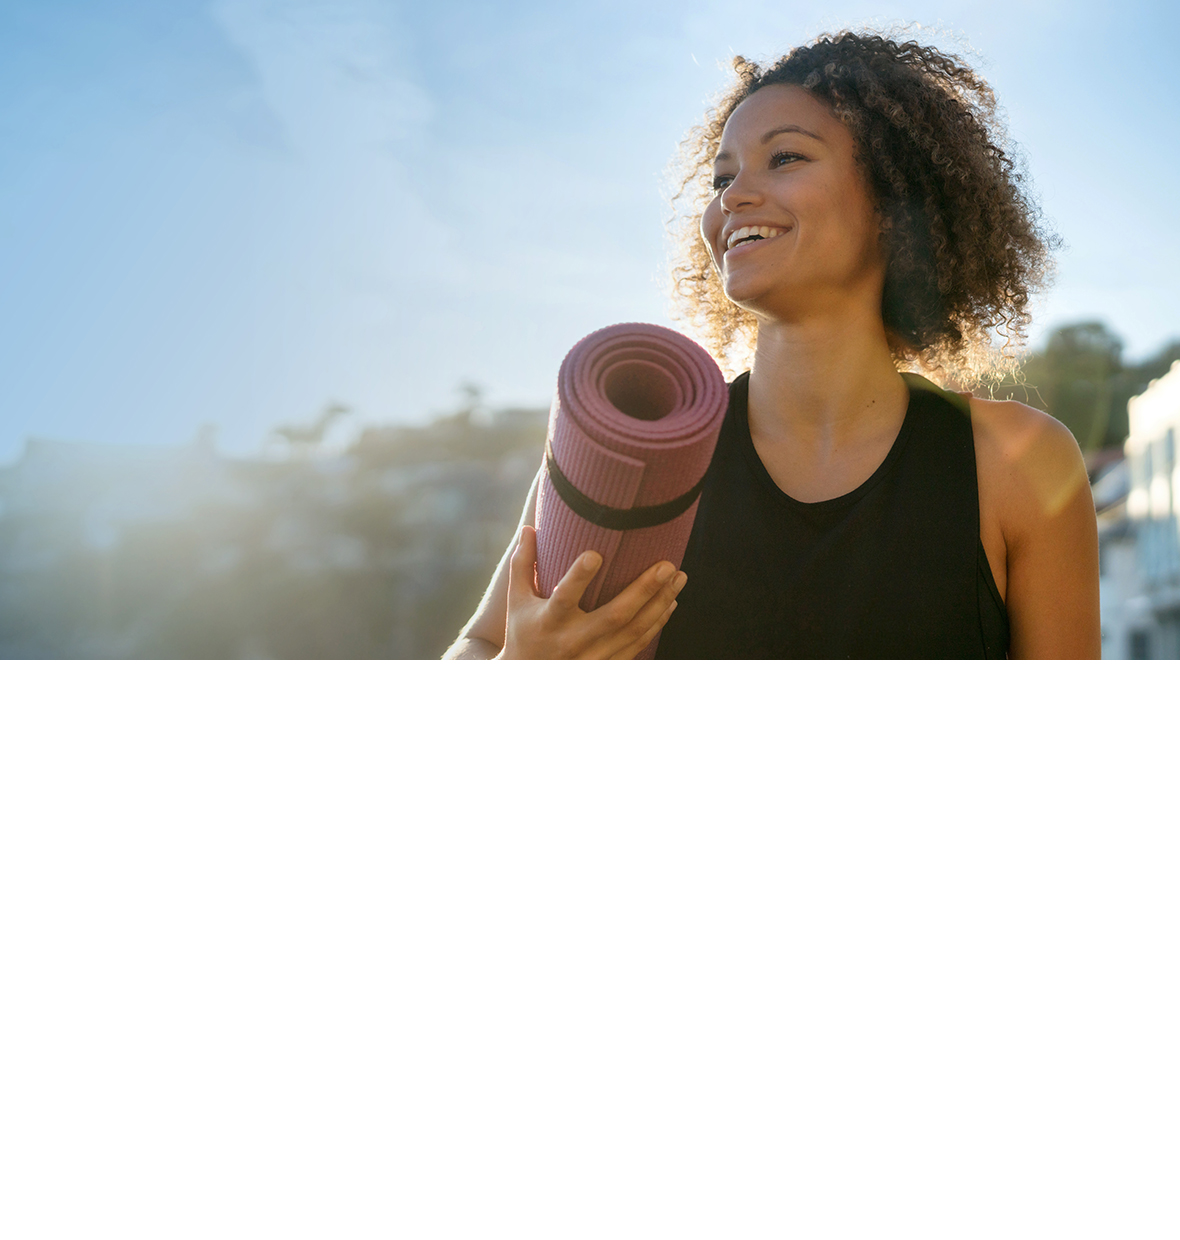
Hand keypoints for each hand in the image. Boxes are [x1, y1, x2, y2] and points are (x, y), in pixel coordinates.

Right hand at [497, 526, 686, 659]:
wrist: (528, 679)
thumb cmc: (523, 633)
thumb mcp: (517, 601)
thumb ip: (523, 565)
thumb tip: (530, 528)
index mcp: (548, 621)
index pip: (563, 597)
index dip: (579, 577)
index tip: (596, 554)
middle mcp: (573, 641)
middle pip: (614, 616)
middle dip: (644, 590)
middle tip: (666, 565)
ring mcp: (592, 657)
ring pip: (634, 631)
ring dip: (660, 604)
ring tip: (678, 577)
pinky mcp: (606, 666)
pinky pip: (638, 644)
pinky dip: (656, 623)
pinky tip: (670, 603)